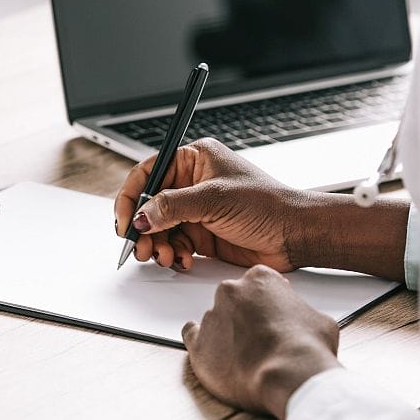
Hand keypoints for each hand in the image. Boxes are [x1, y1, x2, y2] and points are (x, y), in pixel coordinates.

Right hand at [114, 138, 312, 270]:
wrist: (295, 235)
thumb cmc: (267, 204)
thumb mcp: (214, 198)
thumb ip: (173, 206)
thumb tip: (141, 215)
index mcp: (194, 159)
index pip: (148, 172)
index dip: (131, 196)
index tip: (124, 219)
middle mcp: (191, 183)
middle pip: (149, 204)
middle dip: (142, 227)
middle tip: (141, 246)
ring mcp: (196, 210)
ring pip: (159, 228)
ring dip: (157, 245)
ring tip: (165, 256)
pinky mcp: (202, 234)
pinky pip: (174, 244)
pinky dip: (174, 254)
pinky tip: (183, 260)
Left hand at [183, 265, 339, 419]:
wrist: (288, 375)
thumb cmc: (305, 348)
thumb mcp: (319, 319)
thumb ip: (301, 313)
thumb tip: (302, 322)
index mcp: (259, 279)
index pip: (258, 283)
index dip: (267, 301)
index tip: (272, 313)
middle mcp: (231, 291)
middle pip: (234, 299)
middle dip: (245, 316)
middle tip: (260, 337)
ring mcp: (211, 316)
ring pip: (216, 320)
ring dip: (227, 334)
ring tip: (246, 355)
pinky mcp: (198, 344)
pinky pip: (192, 337)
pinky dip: (203, 343)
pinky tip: (214, 351)